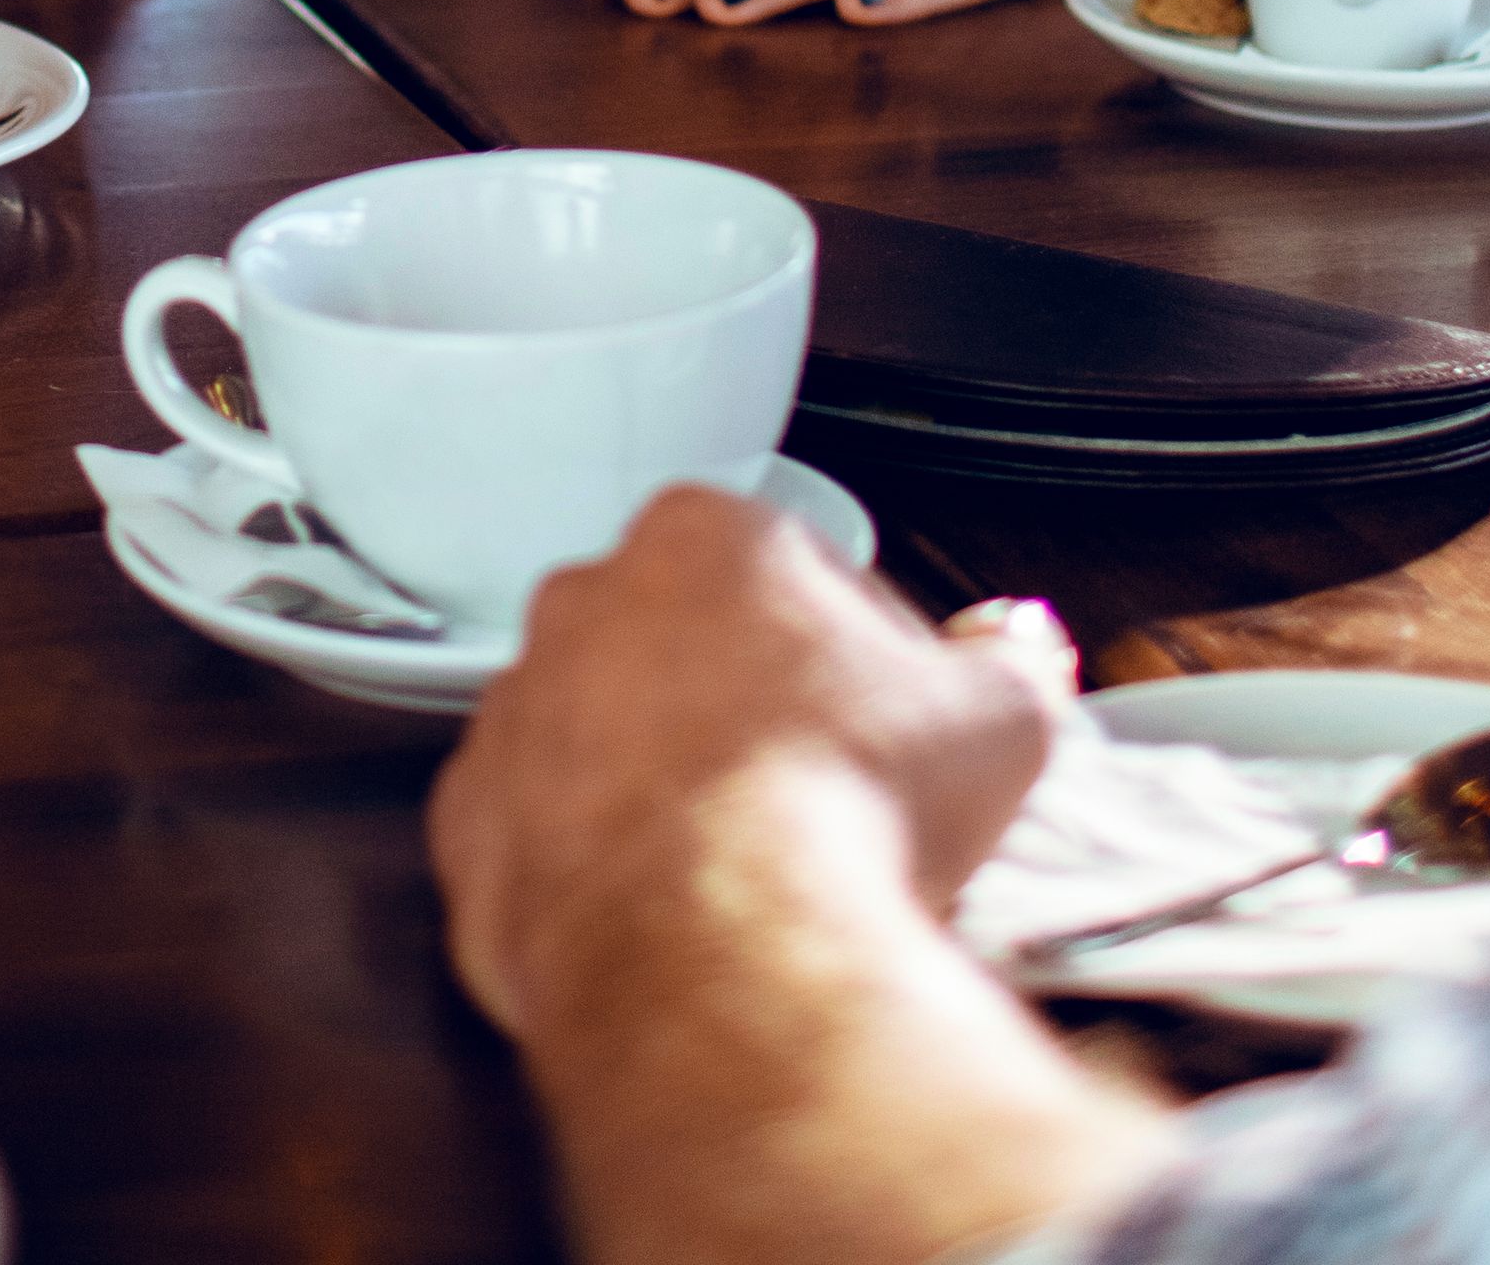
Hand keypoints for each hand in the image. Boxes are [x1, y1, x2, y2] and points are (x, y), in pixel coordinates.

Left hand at [433, 485, 1078, 1040]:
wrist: (727, 952)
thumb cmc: (848, 807)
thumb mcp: (999, 718)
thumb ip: (1011, 661)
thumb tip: (1019, 645)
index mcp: (704, 537)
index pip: (788, 566)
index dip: (852, 647)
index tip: (884, 713)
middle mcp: (584, 604)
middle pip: (678, 642)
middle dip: (739, 706)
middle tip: (817, 794)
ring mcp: (514, 714)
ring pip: (595, 736)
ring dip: (656, 786)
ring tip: (742, 870)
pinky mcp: (470, 827)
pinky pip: (534, 836)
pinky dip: (589, 871)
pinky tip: (664, 918)